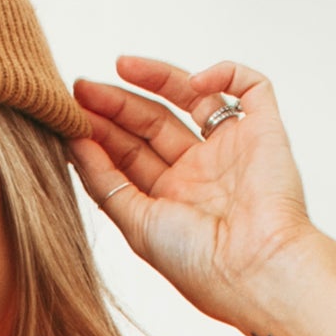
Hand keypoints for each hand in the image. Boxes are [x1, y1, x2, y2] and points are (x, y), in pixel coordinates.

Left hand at [70, 58, 316, 335]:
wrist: (255, 270)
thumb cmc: (199, 263)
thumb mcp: (137, 224)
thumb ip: (104, 182)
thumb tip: (73, 141)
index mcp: (171, 202)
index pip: (131, 156)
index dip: (101, 132)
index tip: (71, 114)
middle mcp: (200, 175)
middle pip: (153, 124)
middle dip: (118, 105)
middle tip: (83, 88)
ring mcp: (232, 150)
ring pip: (191, 97)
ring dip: (156, 78)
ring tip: (120, 66)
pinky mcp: (265, 131)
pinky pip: (250, 86)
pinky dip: (223, 73)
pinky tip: (193, 83)